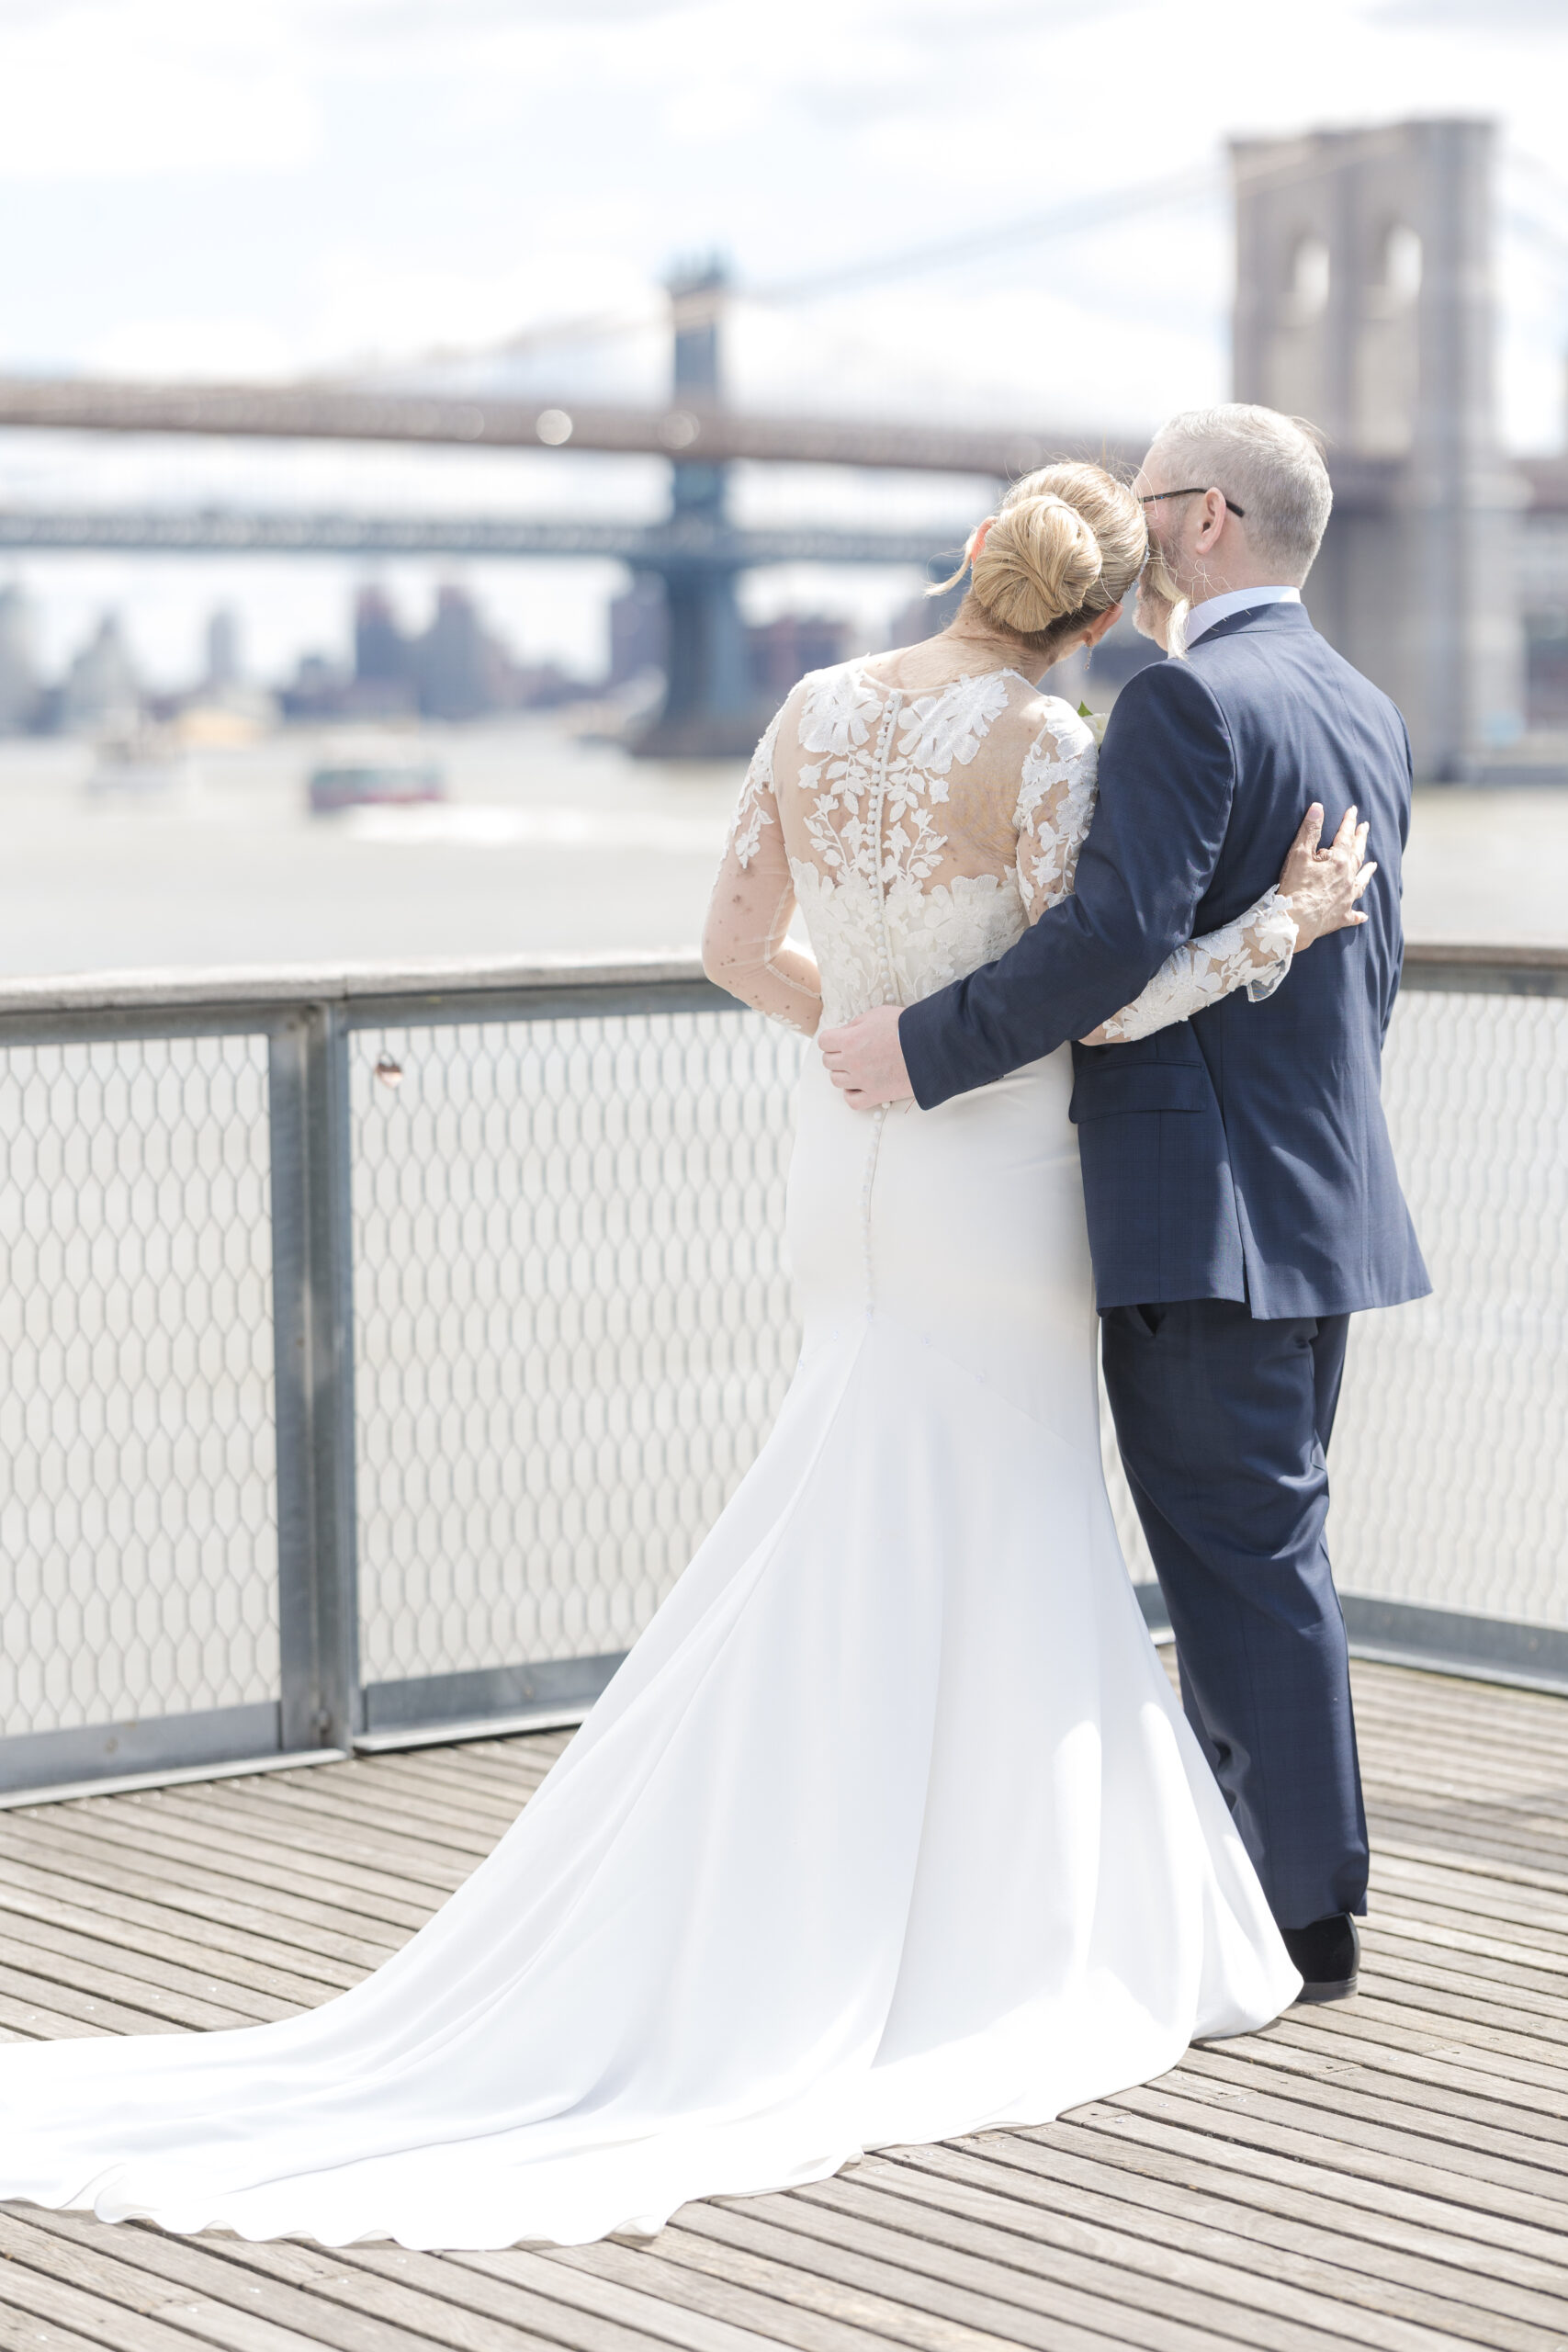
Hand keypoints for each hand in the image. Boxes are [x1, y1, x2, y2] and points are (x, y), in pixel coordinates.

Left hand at [818, 1005, 913, 1110]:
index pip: (824, 1042)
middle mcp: (852, 1062)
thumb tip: (845, 1032)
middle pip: (828, 1062)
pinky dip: (851, 1095)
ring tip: (858, 1067)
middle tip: (853, 1051)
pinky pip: (852, 1102)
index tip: (842, 1038)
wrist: (931, 1046)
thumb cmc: (906, 1026)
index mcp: (850, 1040)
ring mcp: (863, 1081)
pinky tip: (859, 1086)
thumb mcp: (877, 1014)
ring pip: (836, 1081)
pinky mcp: (876, 1095)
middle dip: (838, 1055)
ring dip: (843, 1074)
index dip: (832, 1039)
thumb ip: (856, 1024)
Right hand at [1276, 803, 1374, 948]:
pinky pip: (1354, 915)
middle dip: (1361, 839)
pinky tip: (1364, 915)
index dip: (1348, 822)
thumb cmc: (1295, 887)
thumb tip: (1318, 807)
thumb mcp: (1299, 854)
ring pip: (1361, 882)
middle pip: (1357, 854)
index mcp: (1339, 861)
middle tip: (1365, 828)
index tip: (1353, 810)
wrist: (1296, 921)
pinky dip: (1359, 914)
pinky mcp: (1342, 916)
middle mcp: (1348, 878)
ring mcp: (1347, 898)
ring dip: (1368, 872)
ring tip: (1374, 865)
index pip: (1345, 836)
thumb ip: (1310, 830)